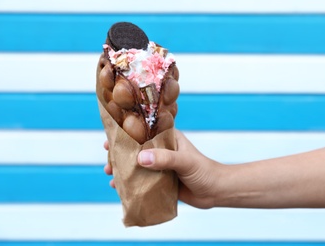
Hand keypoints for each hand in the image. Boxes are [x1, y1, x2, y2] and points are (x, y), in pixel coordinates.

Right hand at [103, 130, 223, 208]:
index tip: (110, 139)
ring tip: (110, 175)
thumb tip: (140, 158)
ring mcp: (161, 166)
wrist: (216, 191)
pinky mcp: (161, 181)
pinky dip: (131, 183)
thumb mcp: (184, 161)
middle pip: (136, 149)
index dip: (126, 134)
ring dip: (123, 170)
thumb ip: (164, 159)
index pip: (143, 132)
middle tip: (108, 162)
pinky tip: (120, 188)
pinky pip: (142, 181)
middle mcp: (162, 151)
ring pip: (137, 166)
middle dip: (121, 155)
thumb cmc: (204, 170)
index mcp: (168, 138)